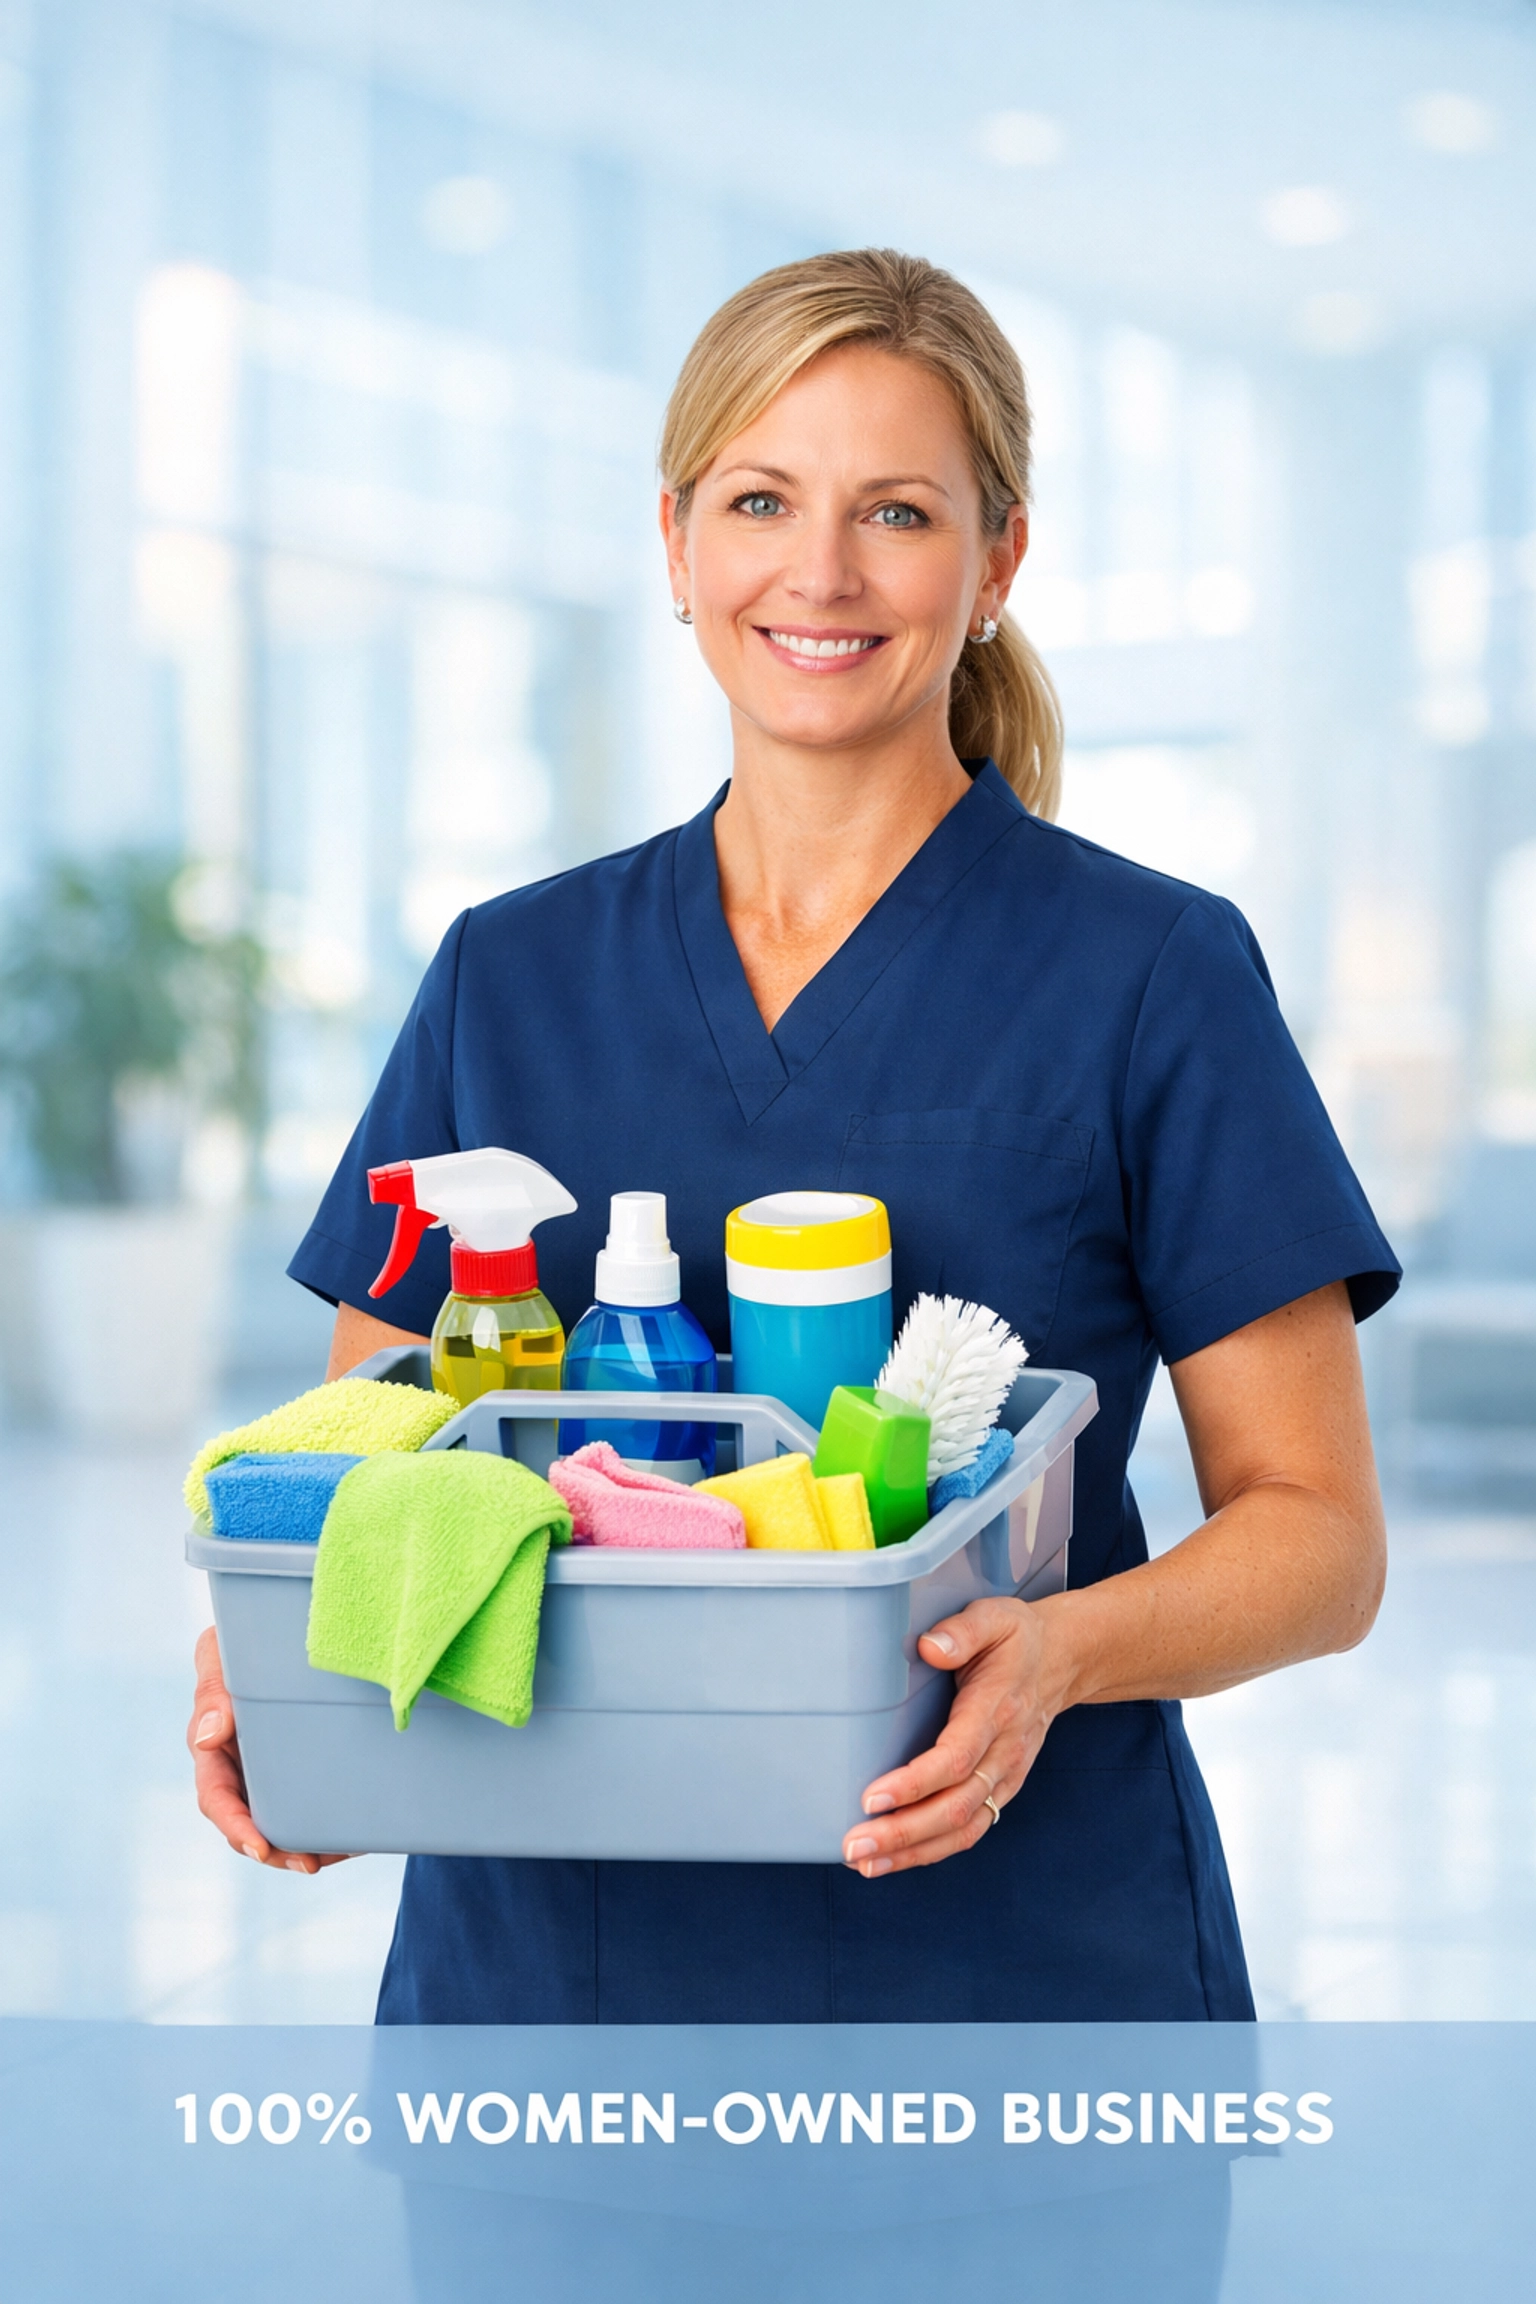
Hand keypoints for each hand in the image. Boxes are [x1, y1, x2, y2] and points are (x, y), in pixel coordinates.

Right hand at [189, 1626, 351, 1874]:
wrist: (280, 1629)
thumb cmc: (242, 1639)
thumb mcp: (220, 1654)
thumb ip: (212, 1689)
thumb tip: (208, 1736)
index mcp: (214, 1749)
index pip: (217, 1797)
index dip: (235, 1825)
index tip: (260, 1846)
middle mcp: (242, 1769)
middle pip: (252, 1822)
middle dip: (276, 1850)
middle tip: (308, 1863)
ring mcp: (273, 1773)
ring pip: (285, 1821)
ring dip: (305, 1845)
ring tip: (337, 1853)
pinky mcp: (306, 1770)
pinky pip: (315, 1804)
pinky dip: (331, 1824)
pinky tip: (358, 1833)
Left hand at [841, 1597, 1053, 1878]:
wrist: (1062, 1661)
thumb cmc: (1017, 1639)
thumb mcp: (994, 1617)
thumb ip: (963, 1630)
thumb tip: (929, 1647)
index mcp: (996, 1710)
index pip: (956, 1758)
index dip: (914, 1784)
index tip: (872, 1798)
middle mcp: (1004, 1752)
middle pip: (955, 1807)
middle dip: (903, 1833)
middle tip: (855, 1845)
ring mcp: (1005, 1776)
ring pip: (963, 1828)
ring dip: (914, 1851)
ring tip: (866, 1863)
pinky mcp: (1001, 1789)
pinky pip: (970, 1829)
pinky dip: (933, 1850)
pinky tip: (895, 1858)